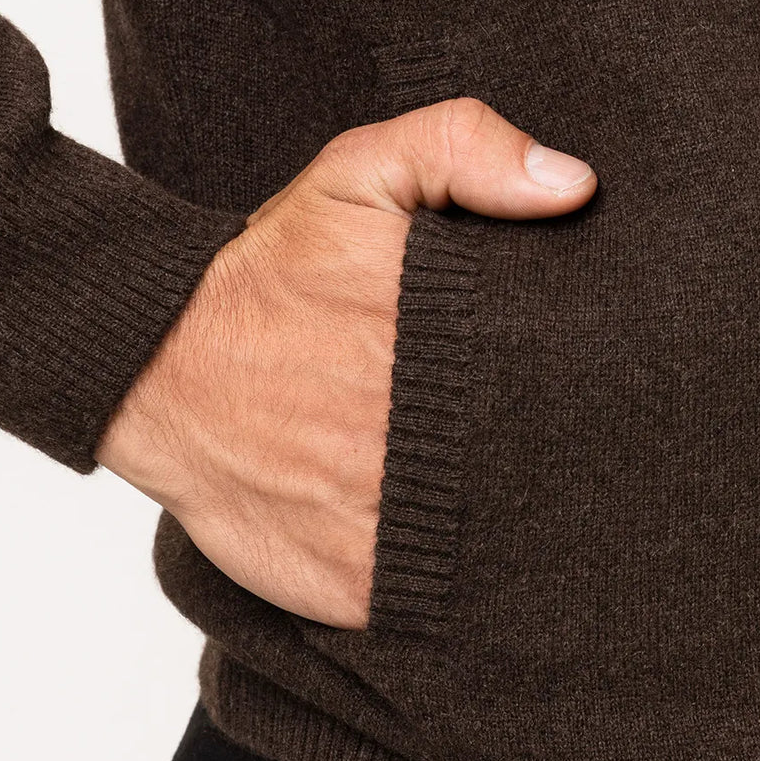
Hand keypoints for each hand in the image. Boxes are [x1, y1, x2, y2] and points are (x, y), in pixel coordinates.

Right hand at [94, 98, 596, 627]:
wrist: (157, 365)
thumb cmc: (268, 275)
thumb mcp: (357, 173)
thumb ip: (462, 150)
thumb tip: (575, 186)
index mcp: (444, 349)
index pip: (563, 384)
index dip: (596, 390)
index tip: (602, 387)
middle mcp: (421, 447)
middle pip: (541, 473)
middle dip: (564, 464)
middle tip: (576, 454)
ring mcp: (387, 529)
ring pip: (500, 553)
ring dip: (522, 536)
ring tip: (529, 508)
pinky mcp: (355, 589)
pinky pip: (438, 610)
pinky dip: (462, 594)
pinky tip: (472, 559)